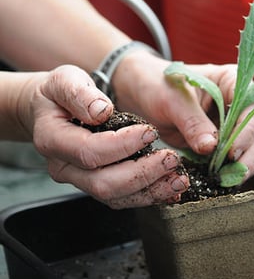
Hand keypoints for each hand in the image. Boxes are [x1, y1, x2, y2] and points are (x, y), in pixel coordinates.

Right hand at [19, 65, 188, 208]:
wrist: (50, 111)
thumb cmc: (58, 95)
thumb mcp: (65, 80)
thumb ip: (80, 94)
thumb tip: (102, 111)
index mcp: (53, 140)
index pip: (90, 152)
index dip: (122, 145)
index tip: (150, 132)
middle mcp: (65, 167)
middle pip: (104, 184)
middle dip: (142, 174)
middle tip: (171, 159)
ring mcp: (81, 179)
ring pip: (115, 197)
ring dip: (150, 191)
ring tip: (178, 179)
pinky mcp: (97, 182)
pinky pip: (123, 197)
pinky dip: (149, 194)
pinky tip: (170, 188)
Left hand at [114, 52, 253, 179]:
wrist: (145, 95)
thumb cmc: (157, 86)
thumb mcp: (172, 100)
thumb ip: (192, 122)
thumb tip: (211, 148)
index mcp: (230, 80)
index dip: (249, 129)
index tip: (232, 151)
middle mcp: (239, 99)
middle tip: (237, 172)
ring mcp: (234, 120)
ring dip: (251, 161)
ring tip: (233, 178)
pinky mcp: (225, 138)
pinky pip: (243, 153)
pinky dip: (239, 166)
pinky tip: (228, 177)